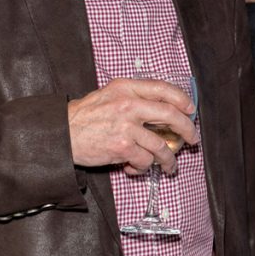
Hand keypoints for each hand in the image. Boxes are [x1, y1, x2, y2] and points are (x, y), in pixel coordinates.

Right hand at [68, 78, 198, 175]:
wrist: (62, 133)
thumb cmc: (86, 115)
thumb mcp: (110, 94)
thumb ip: (134, 96)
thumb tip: (163, 108)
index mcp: (127, 88)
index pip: (163, 88)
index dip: (182, 99)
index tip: (190, 109)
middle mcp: (128, 104)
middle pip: (170, 115)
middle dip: (187, 128)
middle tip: (192, 138)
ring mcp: (126, 127)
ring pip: (160, 145)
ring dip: (169, 158)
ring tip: (170, 165)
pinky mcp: (121, 147)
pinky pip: (144, 160)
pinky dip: (144, 167)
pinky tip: (137, 168)